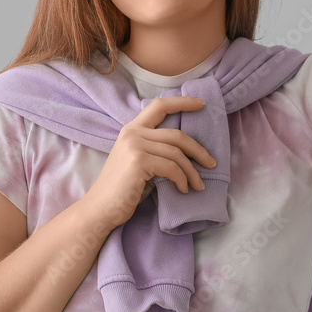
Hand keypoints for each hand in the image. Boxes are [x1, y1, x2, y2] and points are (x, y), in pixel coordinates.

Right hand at [83, 96, 216, 229]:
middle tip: (211, 164)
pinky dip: (182, 180)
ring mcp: (134, 146)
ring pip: (177, 153)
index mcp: (132, 129)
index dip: (182, 102)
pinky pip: (171, 167)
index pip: (159, 106)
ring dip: (192, 171)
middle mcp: (132, 133)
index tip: (201, 104)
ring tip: (197, 185)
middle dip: (198, 150)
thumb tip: (186, 150)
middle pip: (176, 135)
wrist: (100, 209)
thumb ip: (154, 148)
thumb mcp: (138, 161)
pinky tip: (182, 190)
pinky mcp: (138, 161)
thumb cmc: (122, 190)